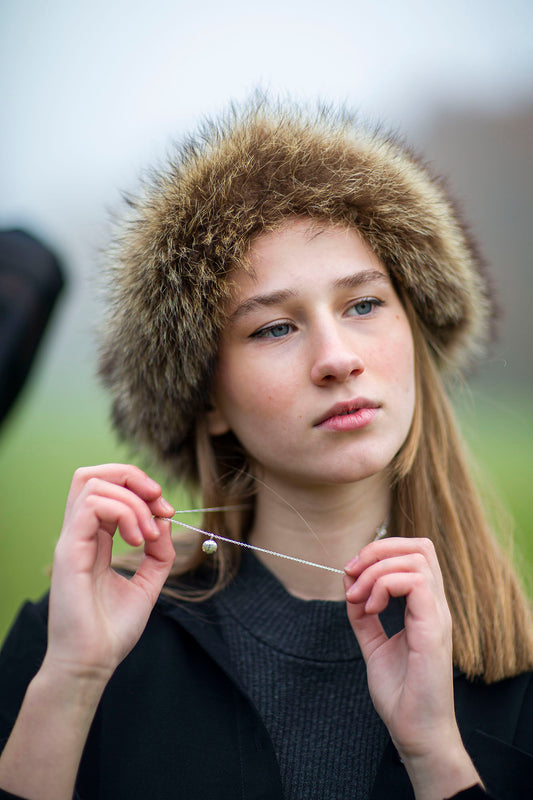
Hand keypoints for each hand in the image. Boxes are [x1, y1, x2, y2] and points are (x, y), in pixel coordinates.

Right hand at [45, 464, 175, 682]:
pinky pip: (92, 505)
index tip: (167, 511)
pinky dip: (123, 512)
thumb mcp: (147, 584)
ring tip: (147, 534)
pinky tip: (136, 541)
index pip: (106, 487)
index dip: (140, 488)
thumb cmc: (112, 630)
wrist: (91, 664)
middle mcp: (80, 535)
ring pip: (92, 483)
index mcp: (94, 539)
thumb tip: (165, 520)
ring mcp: (72, 540)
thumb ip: (159, 553)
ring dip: (132, 500)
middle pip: (93, 474)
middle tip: (159, 502)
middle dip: (133, 477)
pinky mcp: (69, 551)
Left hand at [344, 538, 479, 797]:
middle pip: (419, 546)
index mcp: (425, 607)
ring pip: (416, 558)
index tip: (352, 574)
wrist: (414, 732)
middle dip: (377, 550)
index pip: (415, 552)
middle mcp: (435, 606)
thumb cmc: (401, 694)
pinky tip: (370, 609)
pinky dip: (384, 586)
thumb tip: (349, 587)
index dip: (381, 551)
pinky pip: (415, 582)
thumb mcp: (373, 644)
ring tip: (359, 599)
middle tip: (352, 575)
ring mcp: (437, 616)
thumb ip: (363, 616)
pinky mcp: (432, 630)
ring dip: (376, 570)